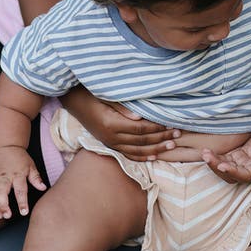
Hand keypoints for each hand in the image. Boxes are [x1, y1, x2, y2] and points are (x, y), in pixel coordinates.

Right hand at [0, 147, 46, 219]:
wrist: (5, 147)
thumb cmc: (19, 158)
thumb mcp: (31, 166)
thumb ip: (36, 178)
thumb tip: (43, 188)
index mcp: (17, 174)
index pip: (20, 190)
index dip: (22, 202)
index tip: (24, 212)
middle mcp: (5, 177)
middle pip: (1, 193)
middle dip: (3, 206)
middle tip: (7, 215)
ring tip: (0, 215)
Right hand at [64, 85, 180, 160]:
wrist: (72, 100)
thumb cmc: (90, 93)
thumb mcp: (105, 95)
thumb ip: (121, 106)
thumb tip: (139, 117)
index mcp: (111, 124)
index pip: (140, 129)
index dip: (157, 129)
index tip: (172, 125)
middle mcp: (110, 136)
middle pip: (141, 141)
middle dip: (161, 139)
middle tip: (178, 135)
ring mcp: (109, 142)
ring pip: (136, 150)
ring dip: (155, 149)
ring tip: (171, 146)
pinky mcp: (108, 143)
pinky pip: (127, 154)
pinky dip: (141, 156)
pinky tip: (154, 157)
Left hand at [202, 122, 250, 183]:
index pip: (245, 176)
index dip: (232, 173)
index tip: (222, 166)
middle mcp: (250, 169)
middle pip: (231, 175)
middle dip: (217, 168)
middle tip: (207, 156)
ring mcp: (242, 163)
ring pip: (225, 169)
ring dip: (214, 163)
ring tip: (204, 152)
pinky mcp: (236, 157)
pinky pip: (223, 160)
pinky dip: (215, 157)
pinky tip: (206, 150)